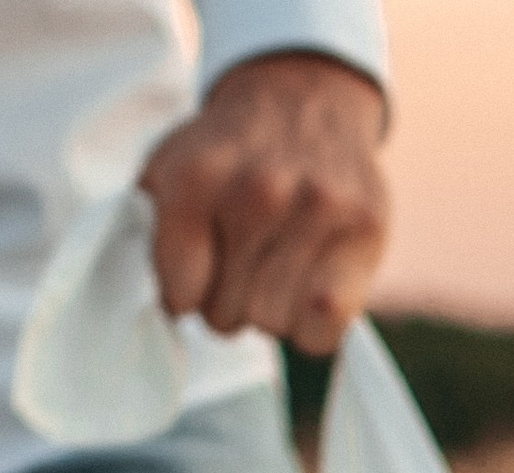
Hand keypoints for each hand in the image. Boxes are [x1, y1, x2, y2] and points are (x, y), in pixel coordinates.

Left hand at [141, 53, 389, 352]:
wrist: (304, 100)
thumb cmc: (231, 154)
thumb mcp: (170, 170)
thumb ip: (148, 231)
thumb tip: (167, 309)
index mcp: (197, 176)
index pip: (181, 296)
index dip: (187, 294)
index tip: (198, 272)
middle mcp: (258, 191)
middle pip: (227, 317)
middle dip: (230, 302)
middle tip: (244, 263)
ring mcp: (317, 210)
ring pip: (274, 325)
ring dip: (273, 310)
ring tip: (279, 266)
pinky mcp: (365, 231)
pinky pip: (324, 331)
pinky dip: (314, 327)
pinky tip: (312, 289)